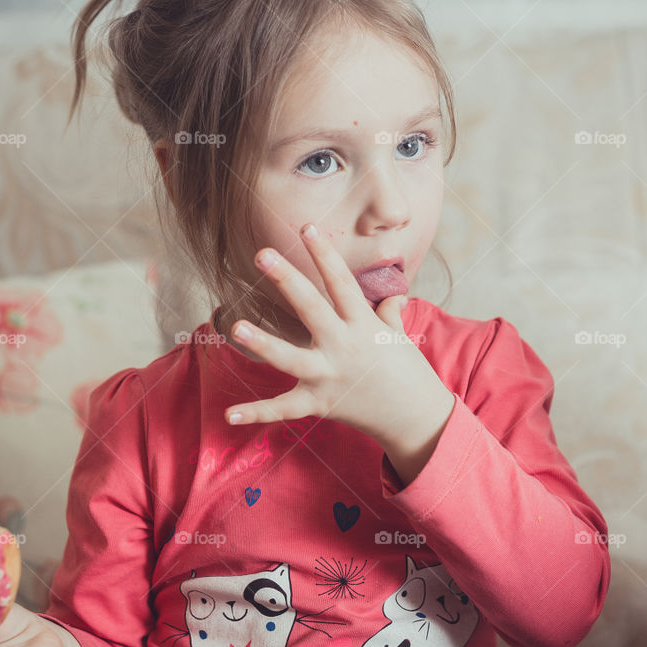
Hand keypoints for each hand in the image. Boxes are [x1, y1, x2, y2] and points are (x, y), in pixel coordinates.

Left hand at [224, 223, 443, 442]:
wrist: (417, 419)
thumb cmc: (406, 371)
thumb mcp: (398, 336)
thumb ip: (388, 314)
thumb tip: (396, 295)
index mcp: (363, 324)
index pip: (341, 282)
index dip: (324, 254)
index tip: (306, 227)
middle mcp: (344, 346)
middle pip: (312, 308)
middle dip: (288, 280)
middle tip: (263, 254)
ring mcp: (330, 376)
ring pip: (291, 357)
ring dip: (263, 343)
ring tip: (237, 326)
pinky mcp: (320, 404)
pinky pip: (284, 409)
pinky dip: (258, 413)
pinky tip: (230, 414)